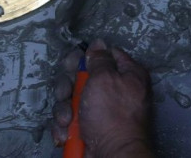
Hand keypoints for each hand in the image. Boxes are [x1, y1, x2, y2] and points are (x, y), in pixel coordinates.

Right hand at [52, 40, 152, 157]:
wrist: (112, 156)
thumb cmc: (112, 116)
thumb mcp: (105, 79)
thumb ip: (99, 59)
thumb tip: (99, 43)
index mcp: (125, 74)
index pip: (103, 54)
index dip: (86, 57)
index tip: (75, 65)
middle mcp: (113, 89)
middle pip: (81, 76)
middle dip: (69, 87)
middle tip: (68, 94)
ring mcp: (100, 109)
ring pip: (71, 98)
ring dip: (64, 109)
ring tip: (67, 121)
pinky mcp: (89, 126)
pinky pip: (70, 118)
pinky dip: (65, 126)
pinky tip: (66, 132)